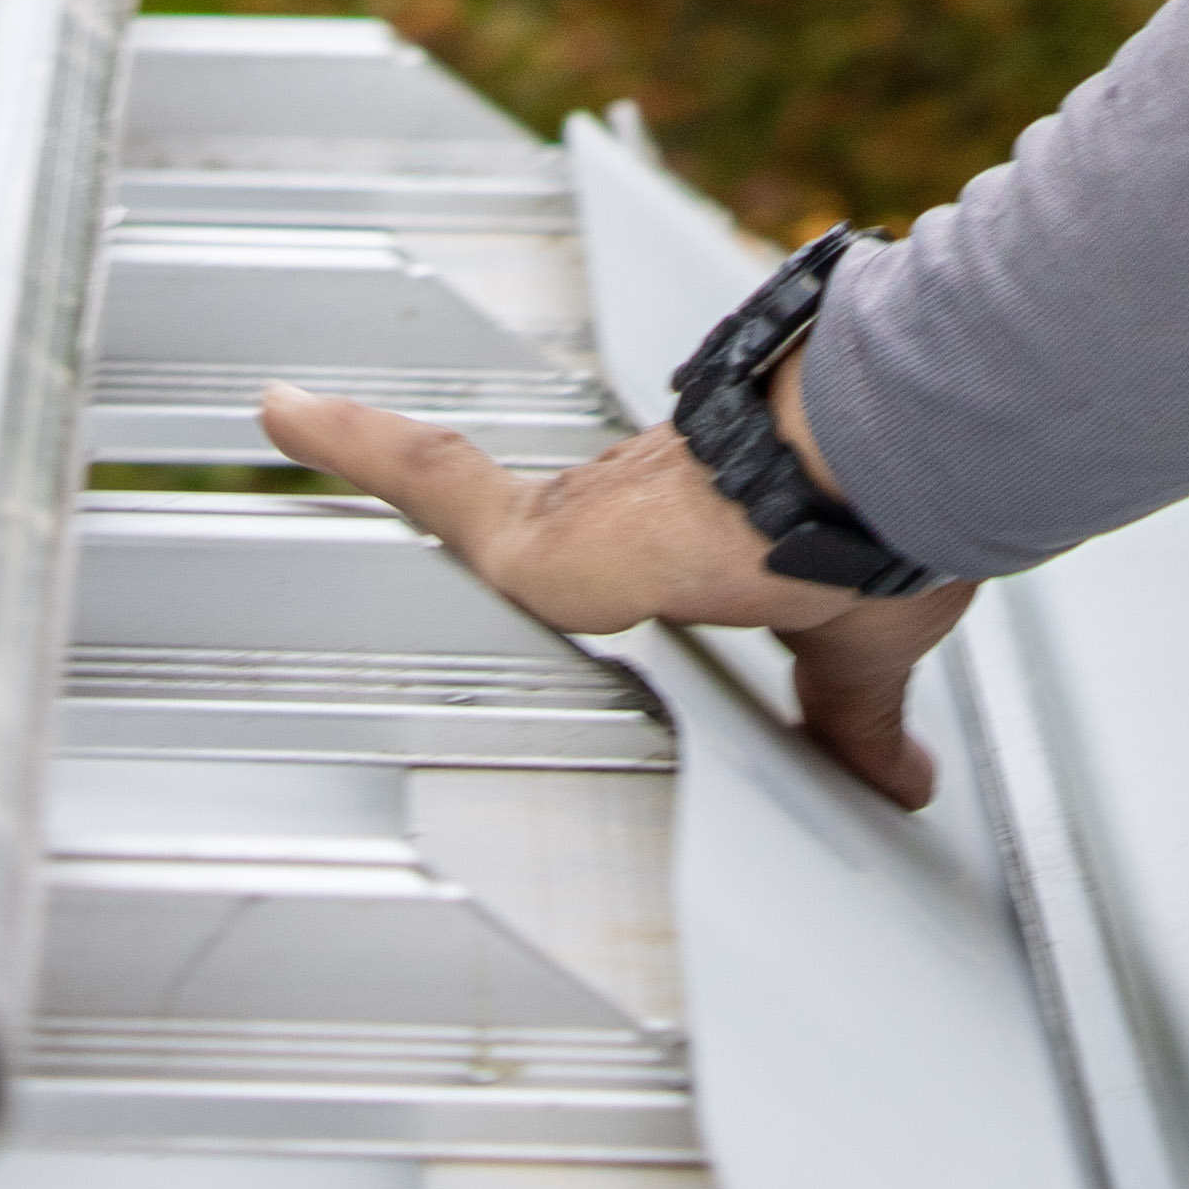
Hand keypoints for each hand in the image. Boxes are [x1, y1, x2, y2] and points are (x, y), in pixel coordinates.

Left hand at [257, 383, 972, 806]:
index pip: (631, 535)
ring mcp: (587, 518)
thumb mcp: (853, 654)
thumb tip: (901, 778)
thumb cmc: (876, 532)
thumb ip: (854, 719)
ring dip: (381, 453)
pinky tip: (288, 411)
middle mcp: (637, 507)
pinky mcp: (546, 542)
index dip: (600, 536)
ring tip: (304, 418)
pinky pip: (429, 478)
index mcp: (706, 537)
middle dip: (466, 502)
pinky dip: (355, 443)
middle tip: (374, 453)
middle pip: (531, 513)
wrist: (868, 482)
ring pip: (460, 488)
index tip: (576, 535)